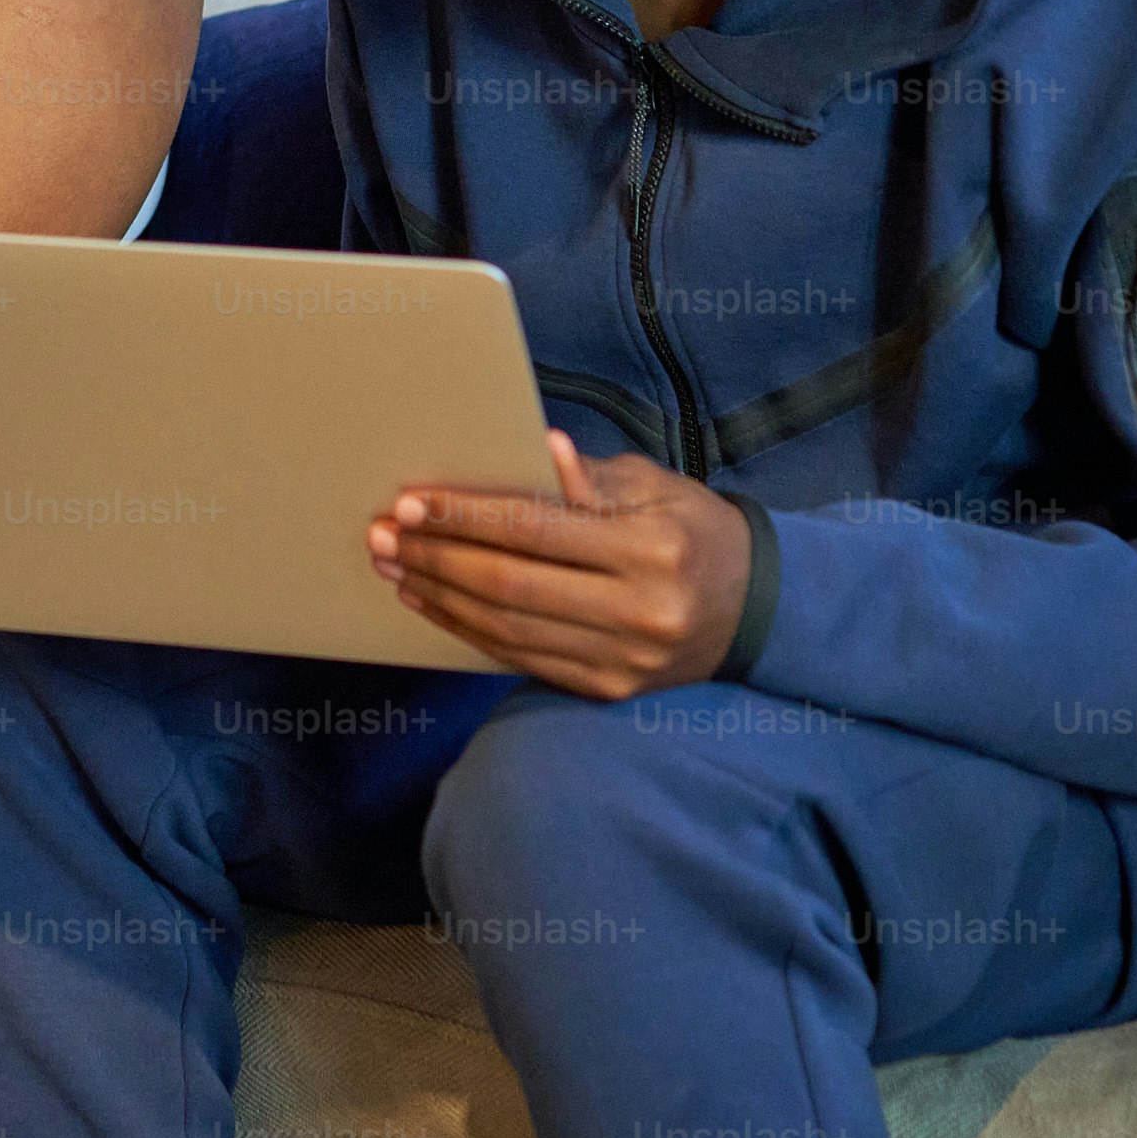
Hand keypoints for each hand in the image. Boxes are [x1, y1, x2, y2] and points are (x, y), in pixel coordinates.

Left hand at [371, 432, 749, 700]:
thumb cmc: (693, 530)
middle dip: (437, 558)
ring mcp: (622, 661)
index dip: (467, 517)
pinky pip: (522, 659)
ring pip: (508, 630)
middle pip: (512, 586)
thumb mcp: (655, 487)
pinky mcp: (608, 690)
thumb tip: (537, 447)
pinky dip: (468, 630)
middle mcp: (638, 613)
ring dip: (439, 597)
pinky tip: (432, 602)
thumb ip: (590, 478)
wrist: (753, 608)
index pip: (536, 530)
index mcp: (651, 552)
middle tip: (383, 534)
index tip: (411, 502)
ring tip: (392, 565)